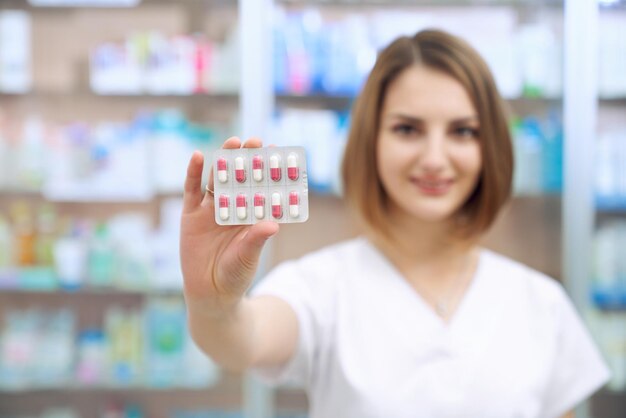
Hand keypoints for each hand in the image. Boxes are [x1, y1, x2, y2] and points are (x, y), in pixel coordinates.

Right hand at [180, 137, 278, 318]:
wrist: (210, 294)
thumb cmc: (235, 275)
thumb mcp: (248, 257)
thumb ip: (257, 239)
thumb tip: (273, 224)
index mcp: (250, 215)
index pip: (260, 188)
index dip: (267, 171)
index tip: (277, 152)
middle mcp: (232, 208)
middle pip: (239, 178)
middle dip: (247, 159)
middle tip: (256, 141)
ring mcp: (210, 210)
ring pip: (217, 179)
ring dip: (224, 161)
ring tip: (233, 142)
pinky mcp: (191, 215)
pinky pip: (191, 190)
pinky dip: (193, 173)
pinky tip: (199, 157)